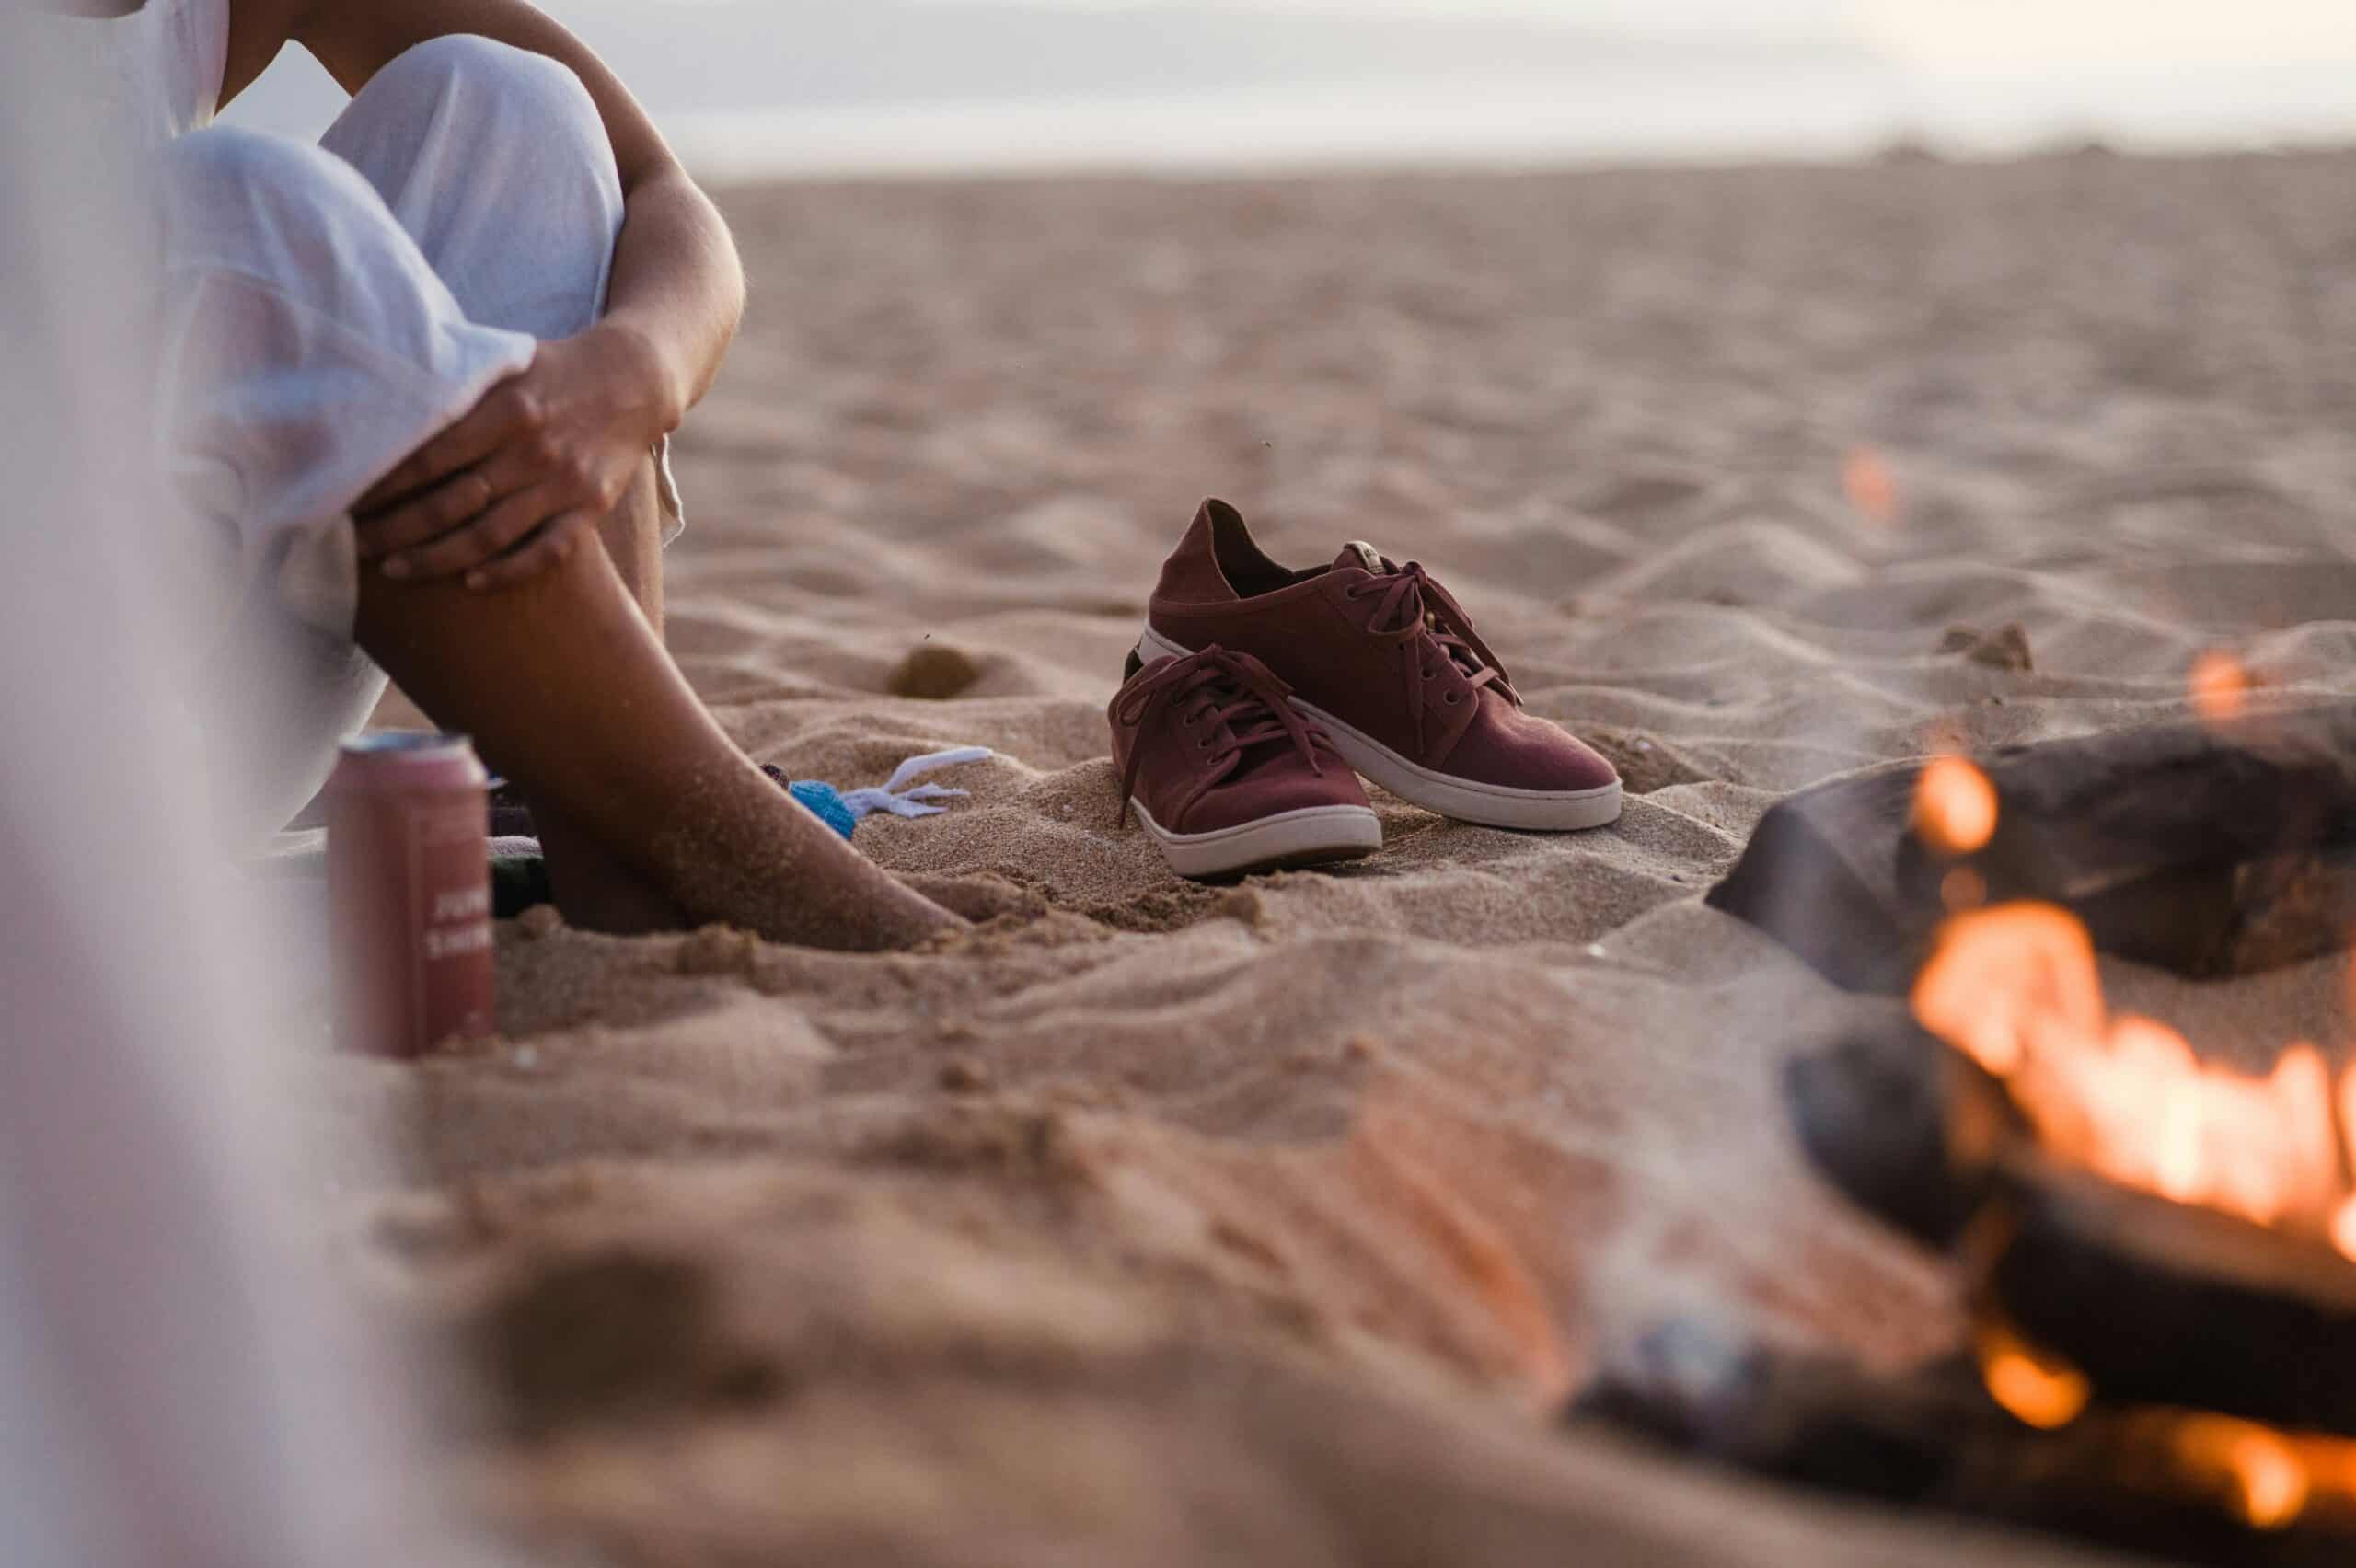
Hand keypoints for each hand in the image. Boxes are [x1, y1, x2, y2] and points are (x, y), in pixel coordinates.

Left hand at [355, 323, 679, 589]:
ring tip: (396, 570)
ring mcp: (564, 483)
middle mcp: (534, 449)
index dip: (382, 486)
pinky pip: (546, 551)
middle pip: (451, 503)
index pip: (429, 457)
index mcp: (507, 408)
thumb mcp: (507, 363)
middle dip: (397, 530)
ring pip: (490, 535)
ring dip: (437, 558)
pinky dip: (508, 570)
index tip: (346, 502)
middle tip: (357, 547)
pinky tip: (472, 583)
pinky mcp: (591, 508)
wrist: (637, 381)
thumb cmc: (556, 370)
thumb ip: (460, 386)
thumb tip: (386, 399)